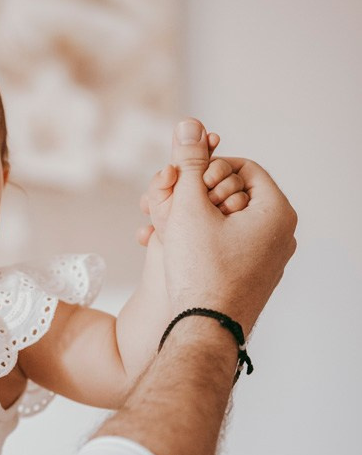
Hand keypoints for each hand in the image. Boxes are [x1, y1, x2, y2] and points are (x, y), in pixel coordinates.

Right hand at [157, 118, 296, 329]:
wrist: (205, 331)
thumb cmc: (200, 271)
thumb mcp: (189, 208)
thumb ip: (190, 162)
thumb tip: (189, 123)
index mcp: (277, 212)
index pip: (243, 167)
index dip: (208, 169)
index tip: (186, 186)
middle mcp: (283, 235)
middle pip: (237, 194)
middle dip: (202, 196)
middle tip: (175, 209)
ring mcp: (272, 260)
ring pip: (231, 222)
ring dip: (198, 219)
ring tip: (170, 230)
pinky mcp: (256, 279)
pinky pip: (232, 247)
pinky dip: (206, 242)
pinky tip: (179, 252)